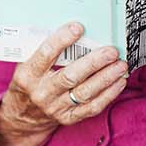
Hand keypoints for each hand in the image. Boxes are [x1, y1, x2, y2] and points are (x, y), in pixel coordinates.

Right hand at [0, 22, 129, 145]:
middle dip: (93, 62)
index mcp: (27, 75)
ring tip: (121, 65)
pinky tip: (119, 82)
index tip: (79, 27)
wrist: (24, 114)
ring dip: (106, 78)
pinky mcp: (68, 118)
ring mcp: (55, 107)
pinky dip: (108, 94)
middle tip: (111, 51)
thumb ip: (43, 48)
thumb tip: (72, 27)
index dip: (62, 40)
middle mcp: (41, 92)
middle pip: (70, 76)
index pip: (45, 55)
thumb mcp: (27, 64)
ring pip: (85, 92)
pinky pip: (92, 108)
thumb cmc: (30, 81)